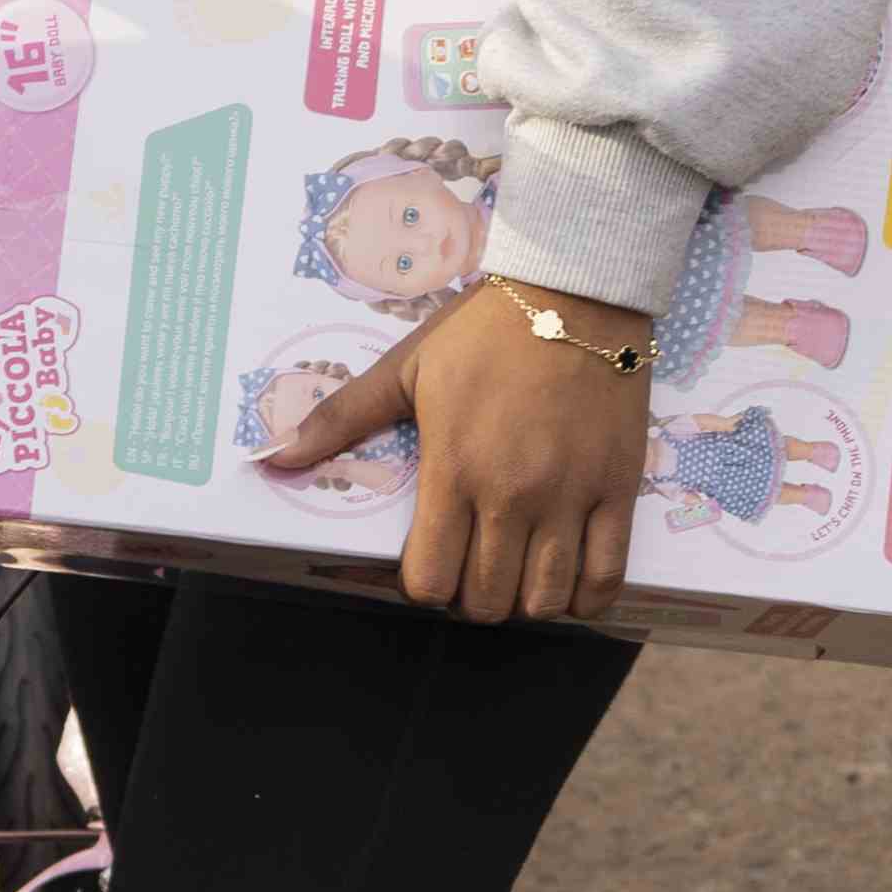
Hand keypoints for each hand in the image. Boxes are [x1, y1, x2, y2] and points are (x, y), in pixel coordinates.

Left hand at [278, 279, 655, 623]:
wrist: (576, 289)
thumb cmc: (483, 330)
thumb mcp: (403, 369)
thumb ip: (340, 418)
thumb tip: (272, 456)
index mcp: (453, 471)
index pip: (429, 580)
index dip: (421, 586)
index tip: (426, 564)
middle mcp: (511, 495)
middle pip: (486, 601)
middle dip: (469, 599)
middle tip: (470, 568)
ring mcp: (570, 496)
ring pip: (544, 599)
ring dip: (524, 602)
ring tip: (517, 573)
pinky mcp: (619, 488)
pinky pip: (608, 576)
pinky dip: (588, 597)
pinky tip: (570, 582)